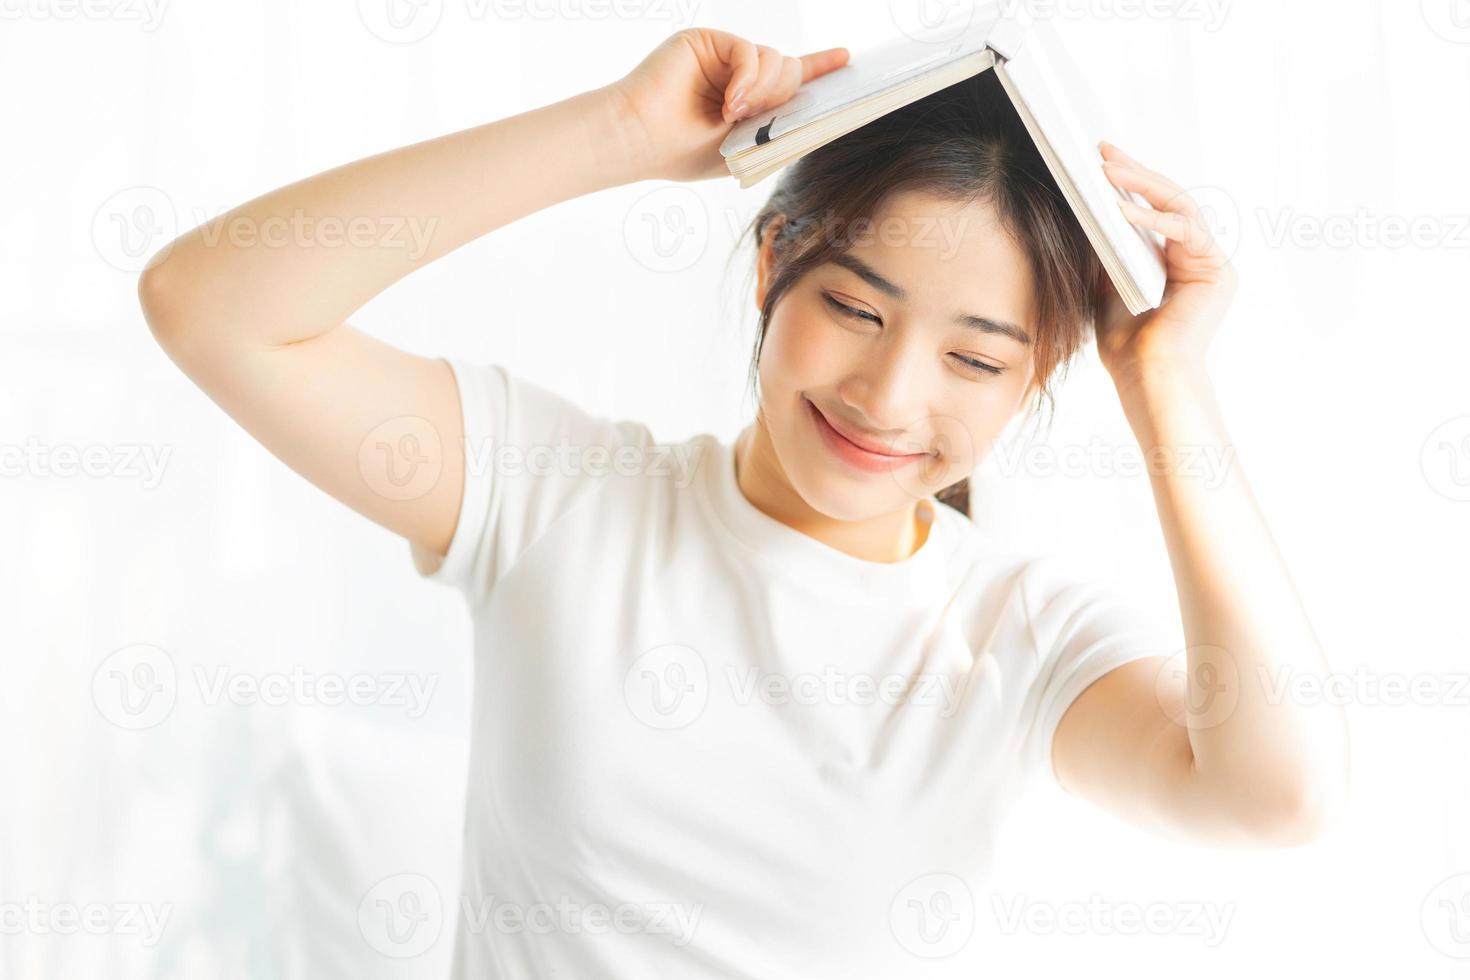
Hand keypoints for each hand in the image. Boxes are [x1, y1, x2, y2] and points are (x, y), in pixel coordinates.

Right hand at [607, 28, 848, 181]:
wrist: (641, 141)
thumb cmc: (683, 152)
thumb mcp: (744, 147)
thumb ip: (777, 126)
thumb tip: (809, 106)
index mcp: (745, 101)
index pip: (788, 80)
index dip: (818, 68)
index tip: (846, 59)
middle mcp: (736, 75)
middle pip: (787, 71)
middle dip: (783, 96)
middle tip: (757, 118)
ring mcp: (722, 57)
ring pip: (774, 60)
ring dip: (764, 92)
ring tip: (735, 116)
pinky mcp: (707, 42)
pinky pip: (750, 52)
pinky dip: (748, 79)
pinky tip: (730, 103)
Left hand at [1094, 140, 1237, 392]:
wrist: (1145, 375)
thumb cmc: (1125, 341)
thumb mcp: (1105, 281)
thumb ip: (1105, 246)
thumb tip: (1085, 205)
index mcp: (1172, 258)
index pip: (1151, 208)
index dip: (1127, 182)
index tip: (1098, 160)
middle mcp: (1195, 255)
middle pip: (1167, 199)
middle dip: (1134, 173)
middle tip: (1103, 150)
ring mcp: (1209, 261)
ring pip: (1179, 206)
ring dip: (1142, 185)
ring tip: (1108, 170)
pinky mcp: (1216, 269)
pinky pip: (1185, 230)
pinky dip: (1153, 218)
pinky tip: (1121, 208)